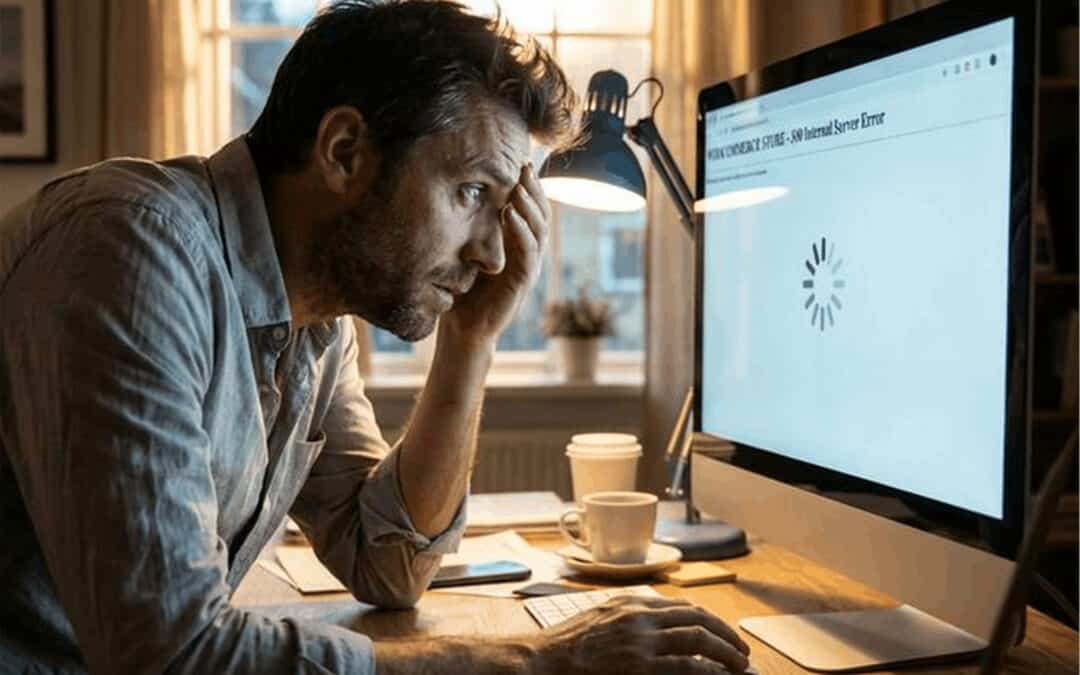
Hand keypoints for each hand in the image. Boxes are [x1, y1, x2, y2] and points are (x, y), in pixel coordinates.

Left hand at [440, 164, 549, 347]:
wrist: (463, 330)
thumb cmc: (464, 292)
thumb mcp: (469, 253)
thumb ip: (477, 230)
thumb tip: (467, 195)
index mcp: (518, 248)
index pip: (531, 212)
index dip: (530, 188)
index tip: (521, 164)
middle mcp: (528, 256)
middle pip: (541, 217)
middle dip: (534, 190)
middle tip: (524, 167)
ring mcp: (527, 270)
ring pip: (538, 232)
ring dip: (529, 207)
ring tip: (518, 186)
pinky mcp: (521, 284)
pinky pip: (528, 253)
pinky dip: (521, 231)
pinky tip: (511, 213)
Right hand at [532, 594, 751, 673]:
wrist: (541, 660)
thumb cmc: (564, 645)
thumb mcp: (599, 617)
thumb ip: (627, 617)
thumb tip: (655, 625)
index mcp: (631, 603)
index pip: (682, 606)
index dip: (709, 620)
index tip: (722, 633)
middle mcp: (640, 615)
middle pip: (697, 617)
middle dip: (725, 634)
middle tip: (741, 651)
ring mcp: (641, 640)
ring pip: (698, 639)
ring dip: (725, 652)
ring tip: (739, 666)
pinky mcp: (639, 665)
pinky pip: (686, 665)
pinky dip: (709, 671)